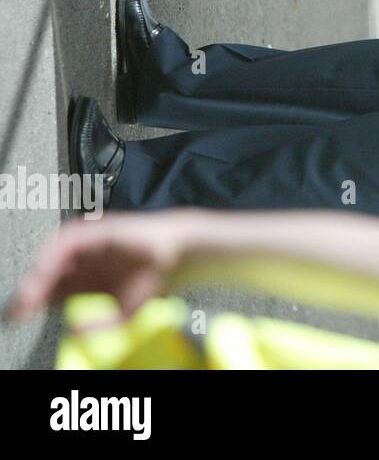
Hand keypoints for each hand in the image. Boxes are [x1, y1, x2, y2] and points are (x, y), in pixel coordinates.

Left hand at [4, 215, 191, 320]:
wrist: (179, 254)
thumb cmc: (156, 277)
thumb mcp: (125, 311)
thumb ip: (102, 323)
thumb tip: (75, 330)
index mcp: (88, 279)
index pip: (51, 290)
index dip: (33, 303)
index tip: (18, 317)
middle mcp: (83, 261)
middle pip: (47, 274)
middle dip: (30, 292)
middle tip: (18, 310)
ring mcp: (88, 245)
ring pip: (52, 256)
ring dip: (39, 274)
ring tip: (30, 292)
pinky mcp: (96, 229)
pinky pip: (68, 239)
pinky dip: (55, 253)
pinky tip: (48, 268)